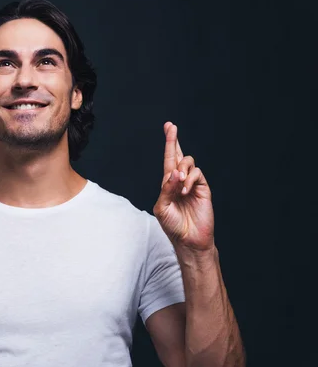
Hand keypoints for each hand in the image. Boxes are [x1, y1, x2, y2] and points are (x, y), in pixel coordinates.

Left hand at [153, 122, 214, 252]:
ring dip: (181, 169)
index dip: (169, 144)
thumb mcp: (163, 207)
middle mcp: (180, 180)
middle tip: (171, 127)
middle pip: (178, 155)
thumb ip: (166, 189)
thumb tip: (174, 172)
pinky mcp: (203, 188)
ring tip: (179, 184)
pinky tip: (185, 190)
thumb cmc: (173, 226)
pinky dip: (189, 179)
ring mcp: (192, 183)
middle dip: (173, 140)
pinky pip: (197, 173)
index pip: (168, 160)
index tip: (168, 127)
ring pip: (188, 162)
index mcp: (168, 184)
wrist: (190, 240)